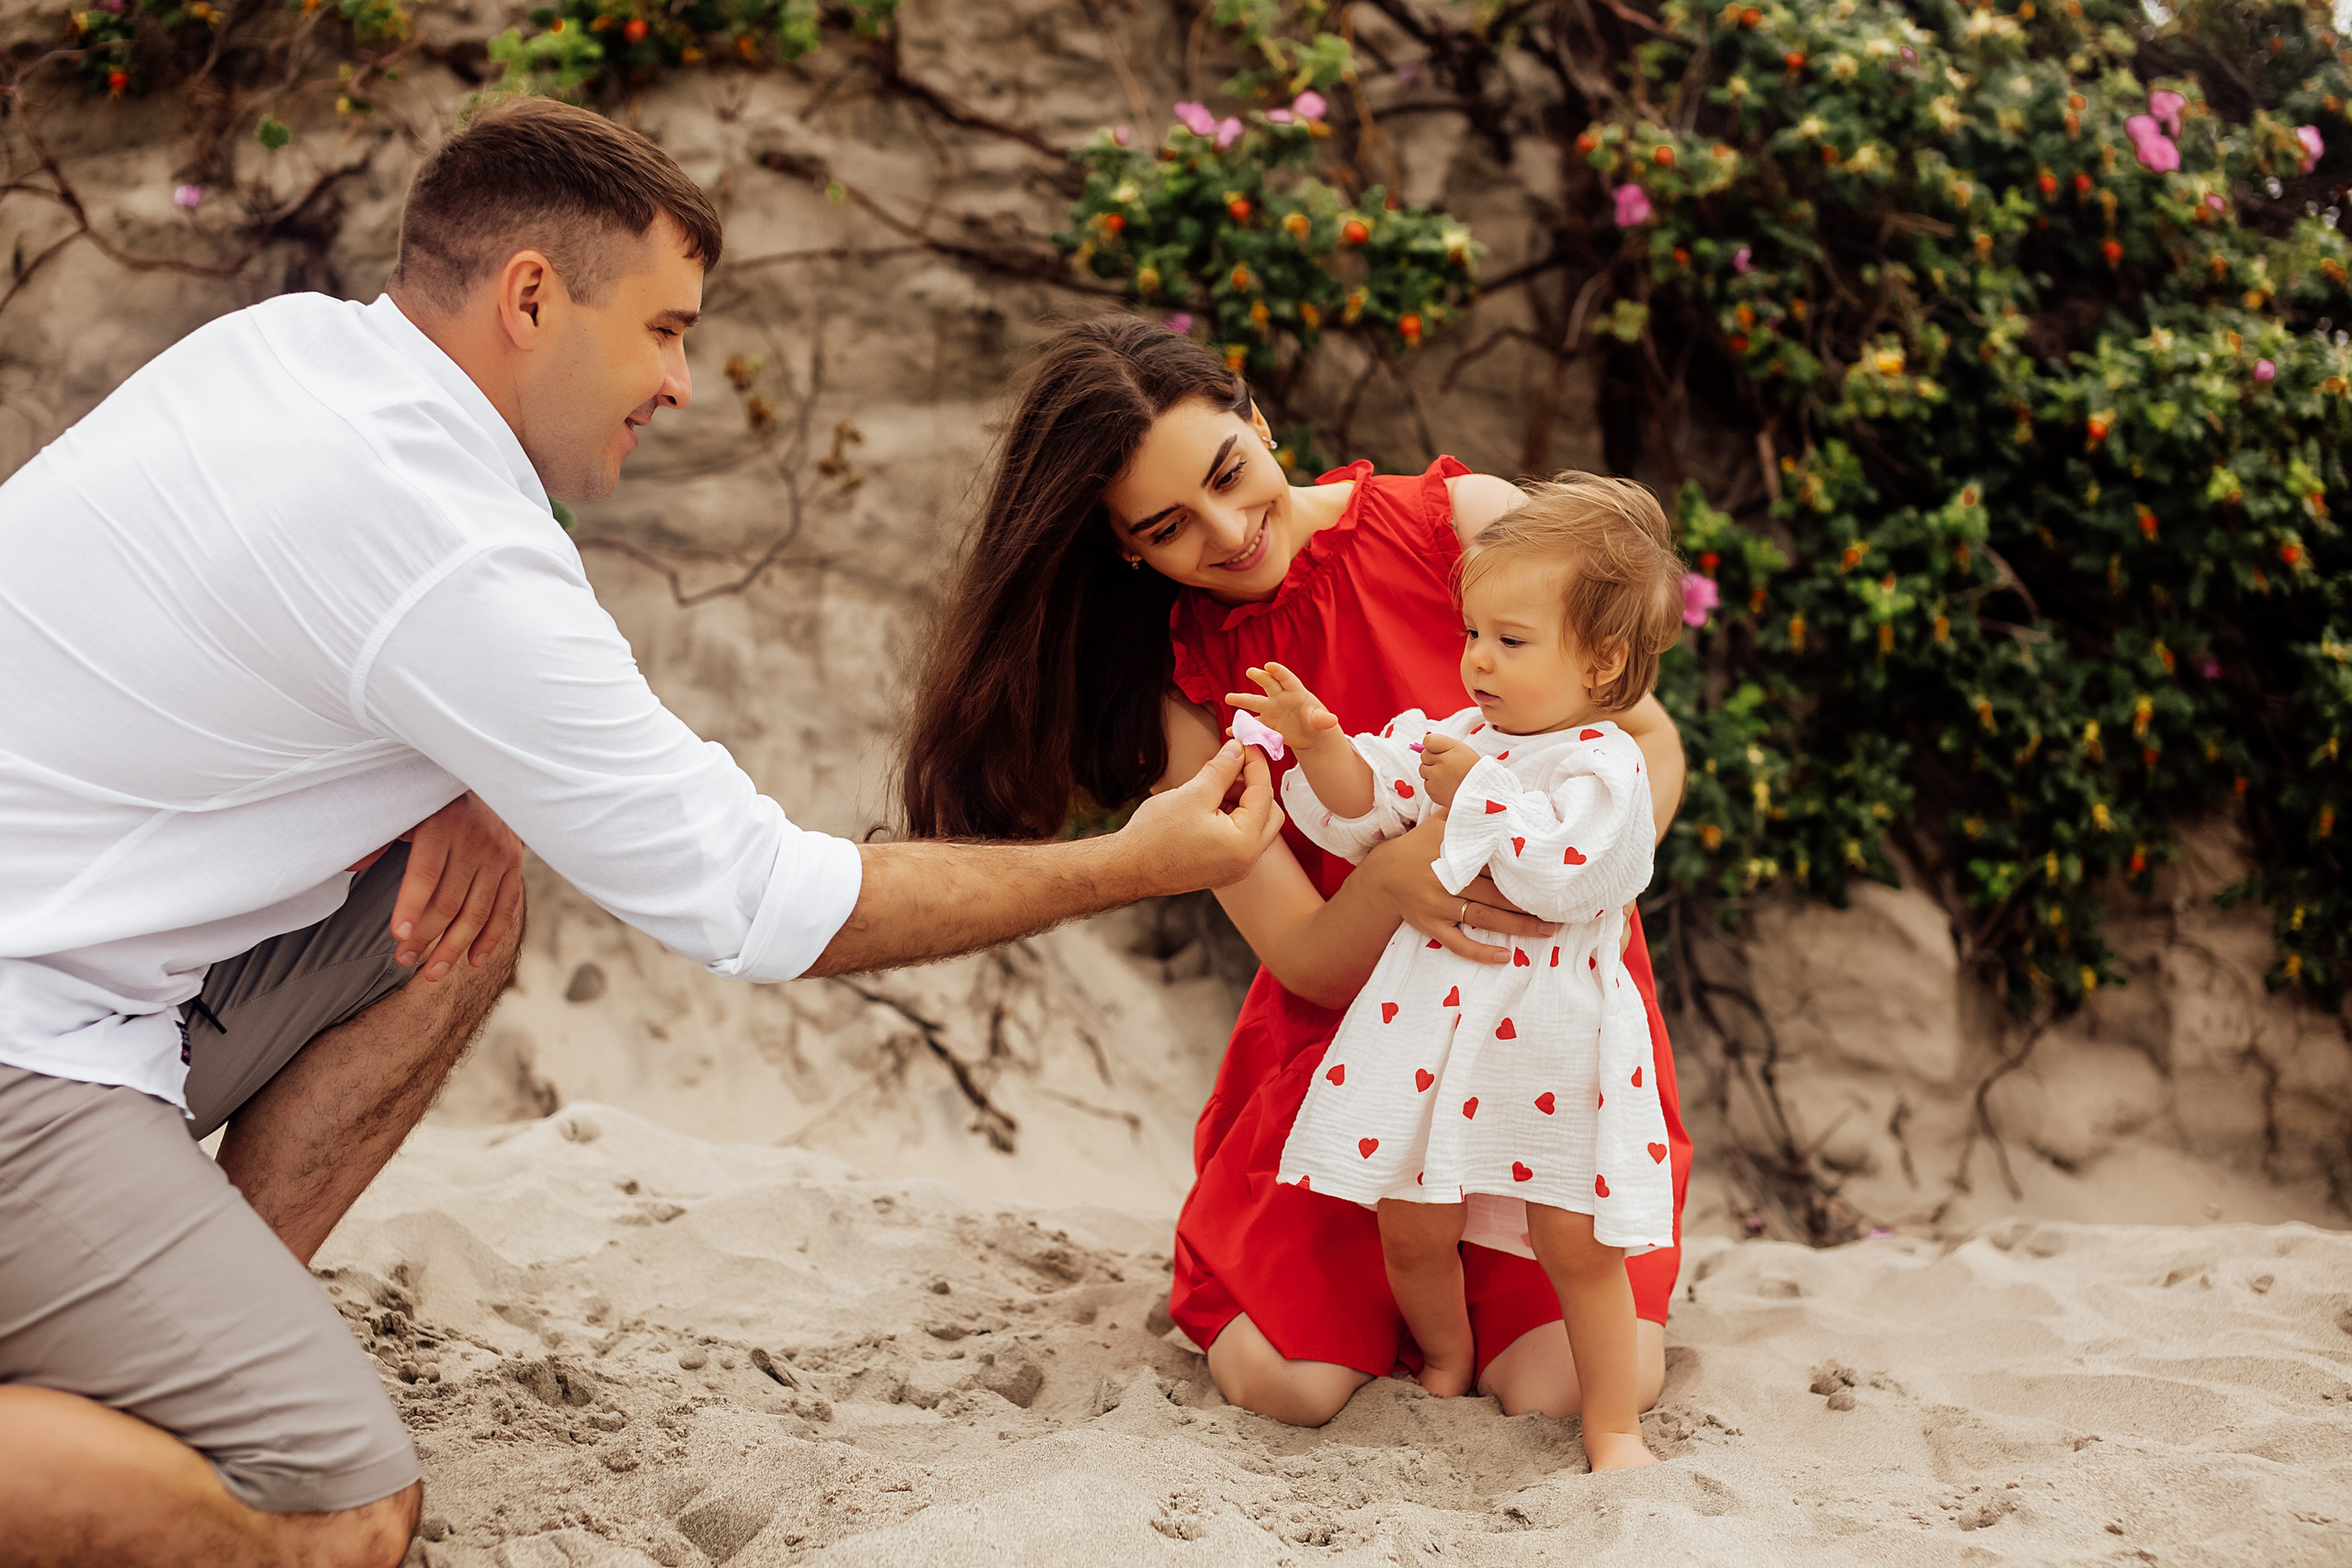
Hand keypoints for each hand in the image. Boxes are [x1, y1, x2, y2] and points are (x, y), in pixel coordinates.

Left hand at [388, 792, 523, 981]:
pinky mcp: (514, 865)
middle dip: (426, 937)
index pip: (426, 873)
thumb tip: (351, 864)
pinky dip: (490, 938)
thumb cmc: (431, 798)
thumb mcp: (404, 807)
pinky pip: (506, 909)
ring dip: (455, 948)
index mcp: (444, 824)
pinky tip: (473, 961)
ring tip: (431, 973)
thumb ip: (379, 836)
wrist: (484, 776)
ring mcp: (499, 855)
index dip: (412, 907)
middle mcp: (476, 840)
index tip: (398, 936)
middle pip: (451, 901)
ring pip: (478, 912)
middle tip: (404, 961)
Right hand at [1122, 739, 1285, 892]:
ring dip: (1243, 801)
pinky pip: (1240, 838)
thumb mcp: (1194, 794)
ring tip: (1216, 784)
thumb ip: (1222, 770)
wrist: (1128, 868)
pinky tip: (1210, 803)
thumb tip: (1237, 750)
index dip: (1256, 764)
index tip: (1246, 744)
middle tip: (1234, 766)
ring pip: (1255, 825)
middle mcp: (1246, 861)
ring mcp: (1235, 868)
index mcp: (1245, 843)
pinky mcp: (1222, 869)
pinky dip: (1233, 818)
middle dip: (1254, 786)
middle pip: (1270, 813)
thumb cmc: (1157, 835)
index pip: (1263, 794)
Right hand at [1226, 662, 1342, 755]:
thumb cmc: (1316, 722)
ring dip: (1242, 700)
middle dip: (1259, 677)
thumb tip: (1332, 720)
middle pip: (1268, 684)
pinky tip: (1230, 731)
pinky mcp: (1266, 724)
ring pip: (1254, 702)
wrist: (1309, 734)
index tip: (1269, 665)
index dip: (1278, 671)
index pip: (1286, 679)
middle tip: (1251, 671)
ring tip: (1229, 698)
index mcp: (1295, 692)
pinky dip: (1241, 728)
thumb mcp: (1320, 722)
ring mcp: (1271, 710)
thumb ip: (1323, 720)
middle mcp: (1280, 697)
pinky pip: (1252, 725)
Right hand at [1359, 810, 1554, 964]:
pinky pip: (1458, 942)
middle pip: (1495, 893)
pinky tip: (1503, 957)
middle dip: (1527, 901)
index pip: (1493, 861)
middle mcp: (1446, 878)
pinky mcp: (1431, 925)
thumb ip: (1467, 813)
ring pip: (1483, 918)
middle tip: (1558, 906)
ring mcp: (1438, 905)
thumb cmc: (1419, 846)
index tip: (1547, 874)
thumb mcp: (1439, 823)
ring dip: (1517, 926)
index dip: (1520, 869)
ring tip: (1546, 930)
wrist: (1382, 875)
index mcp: (1452, 851)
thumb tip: (1499, 796)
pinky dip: (1480, 952)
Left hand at [1416, 733, 1476, 809]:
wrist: (1478, 792)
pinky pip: (1427, 785)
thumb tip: (1423, 742)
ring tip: (1448, 775)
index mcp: (1445, 755)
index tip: (1443, 751)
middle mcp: (1437, 769)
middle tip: (1449, 764)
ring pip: (1424, 771)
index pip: (1428, 742)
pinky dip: (1434, 784)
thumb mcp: (1459, 747)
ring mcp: (1434, 783)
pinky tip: (1446, 784)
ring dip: (1432, 772)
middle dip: (1433, 759)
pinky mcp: (1433, 794)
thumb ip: (1439, 742)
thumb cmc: (1470, 767)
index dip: (1435, 746)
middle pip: (1424, 757)